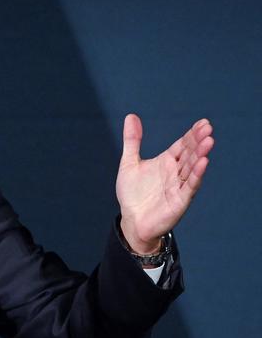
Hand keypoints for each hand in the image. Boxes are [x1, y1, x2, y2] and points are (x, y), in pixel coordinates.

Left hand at [116, 114, 213, 252]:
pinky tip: (203, 162)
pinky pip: (189, 186)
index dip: (191, 135)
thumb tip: (131, 116)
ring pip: (192, 167)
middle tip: (208, 128)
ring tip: (209, 141)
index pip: (182, 145)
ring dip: (200, 155)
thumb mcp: (129, 163)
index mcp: (166, 162)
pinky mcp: (180, 200)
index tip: (203, 123)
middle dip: (198, 141)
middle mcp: (175, 172)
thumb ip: (132, 140)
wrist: (132, 221)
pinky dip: (196, 174)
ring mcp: (179, 186)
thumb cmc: (132, 193)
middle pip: (189, 154)